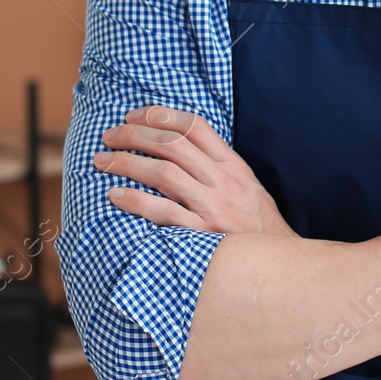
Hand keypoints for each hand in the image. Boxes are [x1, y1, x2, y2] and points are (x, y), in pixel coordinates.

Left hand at [96, 106, 295, 236]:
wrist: (278, 263)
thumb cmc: (257, 225)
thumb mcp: (246, 186)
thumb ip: (218, 166)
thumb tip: (179, 146)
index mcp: (232, 166)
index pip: (194, 126)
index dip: (160, 115)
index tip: (133, 116)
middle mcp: (223, 181)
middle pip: (172, 145)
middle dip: (134, 135)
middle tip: (109, 136)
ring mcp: (213, 207)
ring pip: (164, 172)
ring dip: (127, 163)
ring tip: (103, 161)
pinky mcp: (202, 234)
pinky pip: (164, 212)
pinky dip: (136, 200)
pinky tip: (115, 195)